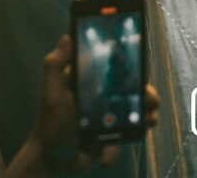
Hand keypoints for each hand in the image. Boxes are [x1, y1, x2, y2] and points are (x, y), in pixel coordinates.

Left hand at [12, 35, 158, 176]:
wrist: (48, 150)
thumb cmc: (49, 117)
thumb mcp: (51, 87)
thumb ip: (56, 63)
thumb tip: (67, 37)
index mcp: (98, 83)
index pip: (123, 70)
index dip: (136, 68)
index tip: (141, 69)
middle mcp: (110, 100)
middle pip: (139, 93)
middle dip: (149, 95)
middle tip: (149, 99)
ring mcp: (113, 121)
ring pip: (139, 117)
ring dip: (146, 118)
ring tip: (145, 121)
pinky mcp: (110, 140)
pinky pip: (118, 145)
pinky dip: (111, 152)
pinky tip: (104, 158)